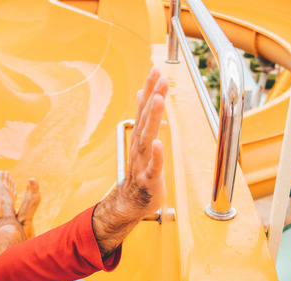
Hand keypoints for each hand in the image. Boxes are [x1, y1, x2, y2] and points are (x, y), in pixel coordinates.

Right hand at [123, 68, 167, 216]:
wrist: (131, 202)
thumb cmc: (140, 171)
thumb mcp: (142, 139)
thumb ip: (143, 116)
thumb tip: (143, 91)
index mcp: (140, 136)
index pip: (144, 109)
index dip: (149, 89)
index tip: (155, 69)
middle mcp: (139, 146)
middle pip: (145, 119)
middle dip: (152, 98)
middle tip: (159, 77)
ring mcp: (143, 162)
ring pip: (147, 138)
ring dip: (152, 119)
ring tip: (158, 100)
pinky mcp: (149, 179)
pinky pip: (153, 166)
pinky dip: (156, 155)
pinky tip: (159, 143)